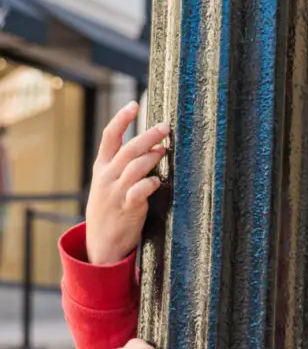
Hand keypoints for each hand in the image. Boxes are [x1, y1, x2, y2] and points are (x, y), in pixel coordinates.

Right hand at [85, 102, 169, 265]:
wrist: (100, 244)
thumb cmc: (110, 210)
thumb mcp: (107, 184)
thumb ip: (122, 166)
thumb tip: (150, 147)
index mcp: (102, 168)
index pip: (109, 137)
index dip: (121, 119)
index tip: (134, 104)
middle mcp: (107, 177)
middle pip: (128, 149)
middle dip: (147, 135)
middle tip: (165, 127)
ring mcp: (116, 193)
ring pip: (134, 167)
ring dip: (151, 157)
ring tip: (164, 150)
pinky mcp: (127, 209)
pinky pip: (139, 191)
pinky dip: (150, 183)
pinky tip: (158, 180)